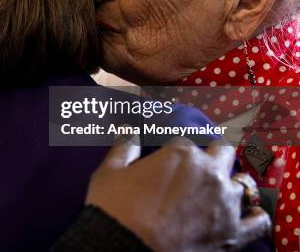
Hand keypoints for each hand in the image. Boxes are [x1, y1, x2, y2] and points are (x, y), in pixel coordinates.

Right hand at [86, 136, 270, 250]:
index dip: (174, 146)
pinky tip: (248, 214)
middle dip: (213, 152)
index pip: (183, 138)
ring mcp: (226, 203)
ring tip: (221, 189)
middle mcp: (209, 172)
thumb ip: (124, 147)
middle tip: (200, 161)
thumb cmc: (115, 208)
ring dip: (232, 182)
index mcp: (180, 153)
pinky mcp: (234, 234)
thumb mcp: (110, 172)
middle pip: (223, 150)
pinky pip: (259, 221)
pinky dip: (254, 216)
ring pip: (243, 183)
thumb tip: (129, 130)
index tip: (167, 154)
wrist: (125, 249)